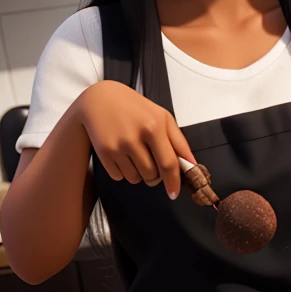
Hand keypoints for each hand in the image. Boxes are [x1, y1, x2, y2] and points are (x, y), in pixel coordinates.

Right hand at [77, 81, 195, 198]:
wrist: (100, 98)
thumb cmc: (134, 107)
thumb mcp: (162, 116)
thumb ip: (179, 141)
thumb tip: (191, 165)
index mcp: (154, 126)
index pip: (169, 163)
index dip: (173, 182)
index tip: (174, 193)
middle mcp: (135, 137)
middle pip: (152, 175)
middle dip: (155, 175)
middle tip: (150, 160)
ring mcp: (118, 146)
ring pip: (135, 179)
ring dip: (138, 173)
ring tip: (134, 153)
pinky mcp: (103, 153)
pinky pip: (119, 177)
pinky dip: (123, 171)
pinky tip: (121, 153)